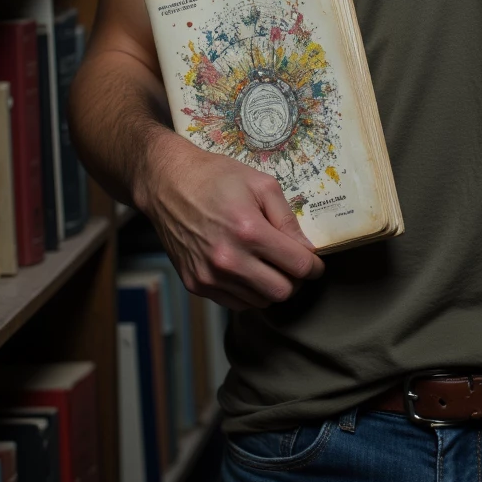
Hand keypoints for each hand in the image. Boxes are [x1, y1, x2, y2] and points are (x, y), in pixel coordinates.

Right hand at [136, 129, 324, 308]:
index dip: (314, 266)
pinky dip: (248, 292)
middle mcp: (228, 260)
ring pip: (260, 302)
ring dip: (271, 287)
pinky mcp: (196, 285)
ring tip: (267, 265)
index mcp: (249, 231)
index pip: (298, 266)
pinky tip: (247, 270)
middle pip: (282, 292)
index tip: (314, 262)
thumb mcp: (262, 184)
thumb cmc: (217, 178)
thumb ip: (288, 219)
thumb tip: (307, 250)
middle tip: (292, 264)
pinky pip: (236, 303)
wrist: (167, 184)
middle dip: (295, 280)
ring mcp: (210, 276)